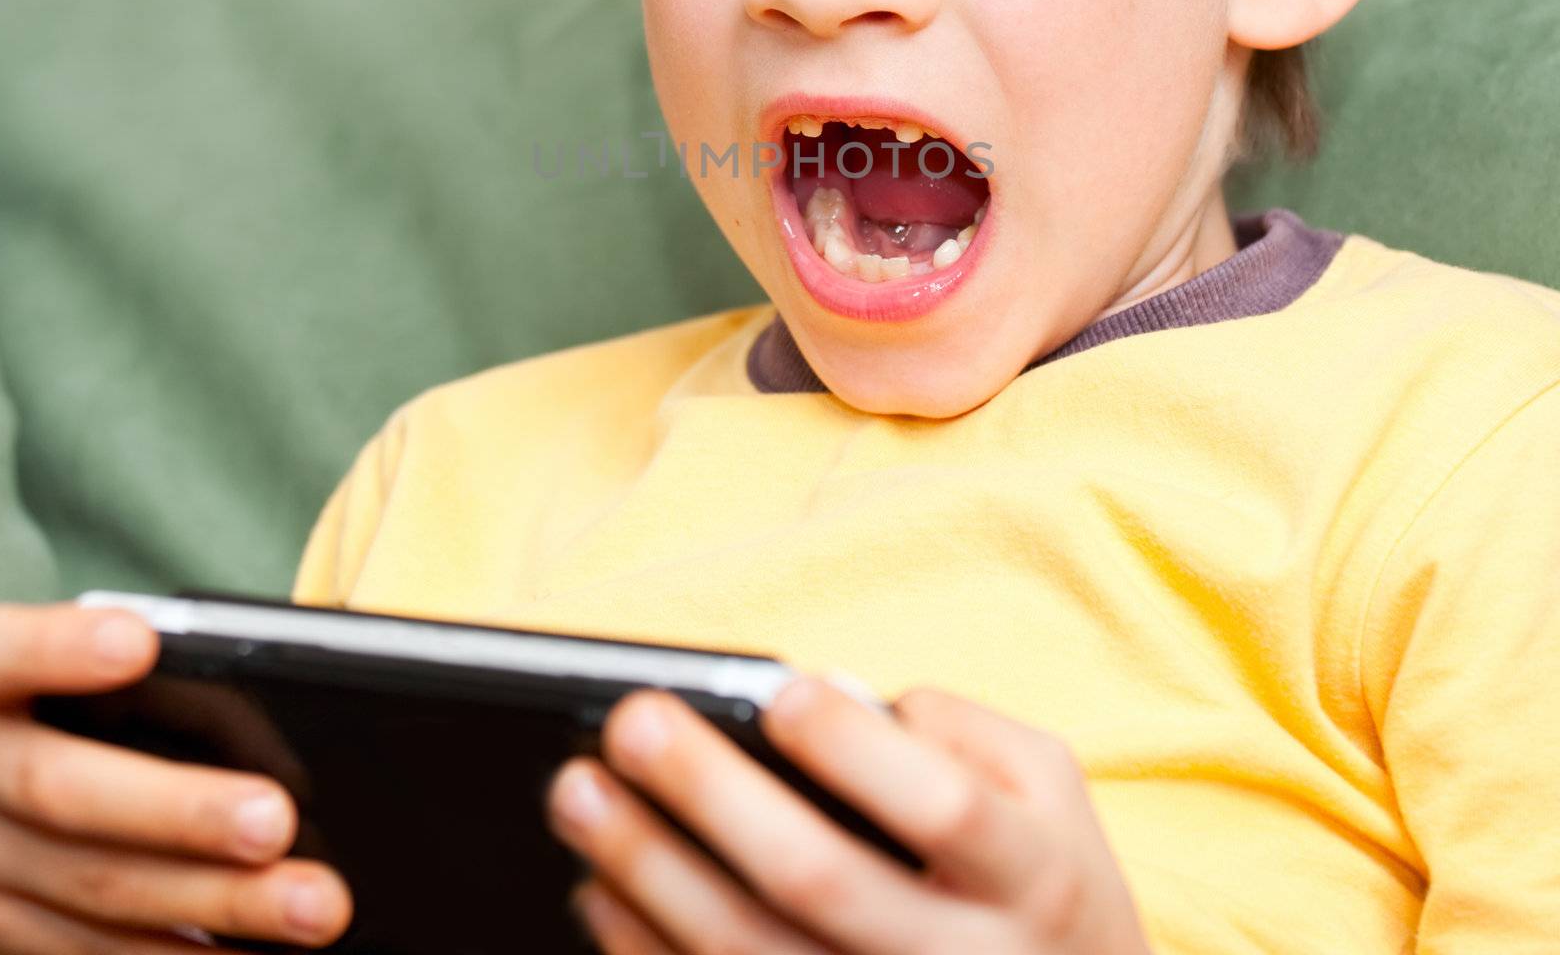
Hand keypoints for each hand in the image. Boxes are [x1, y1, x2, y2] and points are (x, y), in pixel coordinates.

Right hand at [0, 602, 352, 952]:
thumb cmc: (27, 686)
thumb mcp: (35, 654)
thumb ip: (104, 657)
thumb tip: (249, 677)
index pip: (4, 653)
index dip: (62, 649)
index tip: (139, 643)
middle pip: (64, 793)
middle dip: (181, 813)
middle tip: (276, 823)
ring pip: (91, 888)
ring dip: (212, 904)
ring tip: (310, 908)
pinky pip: (84, 948)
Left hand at [543, 673, 1151, 952]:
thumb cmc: (1038, 874)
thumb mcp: (1043, 787)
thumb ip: (959, 731)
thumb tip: (832, 698)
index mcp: (1031, 874)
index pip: (944, 808)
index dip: (859, 751)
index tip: (780, 692)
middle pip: (820, 882)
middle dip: (712, 795)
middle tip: (631, 724)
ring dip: (650, 873)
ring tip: (577, 796)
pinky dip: (649, 952)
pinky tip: (598, 892)